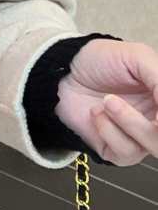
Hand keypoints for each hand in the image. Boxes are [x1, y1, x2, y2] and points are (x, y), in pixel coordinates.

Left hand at [55, 39, 157, 165]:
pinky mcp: (118, 151)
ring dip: (129, 122)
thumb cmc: (100, 60)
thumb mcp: (138, 57)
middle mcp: (157, 120)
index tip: (156, 97)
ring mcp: (140, 137)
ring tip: (107, 101)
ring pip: (153, 146)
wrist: (62, 71)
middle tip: (142, 110)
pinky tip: (97, 113)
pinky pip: (125, 152)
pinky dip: (109, 129)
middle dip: (156, 127)